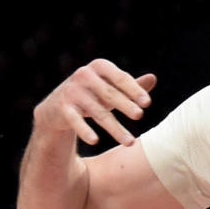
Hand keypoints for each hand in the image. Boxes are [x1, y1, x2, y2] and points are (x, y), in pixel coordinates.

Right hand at [33, 59, 156, 146]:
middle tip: (140, 116)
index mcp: (100, 66)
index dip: (134, 90)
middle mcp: (84, 75)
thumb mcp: (111, 87)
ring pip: (97, 112)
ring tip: (130, 142)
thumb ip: (131, 84)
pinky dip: (85, 131)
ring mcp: (71, 91)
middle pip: (110, 94)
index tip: (147, 103)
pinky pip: (76, 121)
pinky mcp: (62, 108)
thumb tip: (153, 78)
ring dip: (115, 128)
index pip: (121, 78)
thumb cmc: (93, 93)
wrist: (56, 107)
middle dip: (125, 105)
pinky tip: (95, 141)